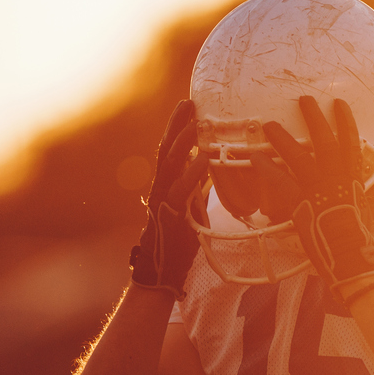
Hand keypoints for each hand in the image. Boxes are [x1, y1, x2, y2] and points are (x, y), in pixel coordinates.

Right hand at [130, 99, 209, 298]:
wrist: (160, 273)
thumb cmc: (177, 243)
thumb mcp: (190, 210)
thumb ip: (197, 191)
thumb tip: (212, 175)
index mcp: (166, 185)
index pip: (170, 149)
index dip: (177, 127)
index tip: (188, 106)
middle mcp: (161, 187)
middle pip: (167, 148)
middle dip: (177, 124)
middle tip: (190, 101)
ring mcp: (164, 200)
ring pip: (171, 164)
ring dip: (184, 142)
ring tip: (196, 122)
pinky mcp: (171, 215)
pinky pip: (182, 190)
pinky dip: (193, 173)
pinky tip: (204, 160)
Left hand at [258, 97, 373, 303]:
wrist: (348, 252)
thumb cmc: (362, 232)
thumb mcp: (373, 210)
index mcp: (353, 176)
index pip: (350, 141)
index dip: (344, 120)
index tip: (338, 104)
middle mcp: (335, 176)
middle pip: (323, 140)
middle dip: (314, 118)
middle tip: (304, 100)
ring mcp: (316, 187)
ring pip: (297, 156)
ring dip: (282, 139)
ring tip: (269, 124)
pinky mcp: (299, 201)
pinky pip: (279, 180)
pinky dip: (266, 169)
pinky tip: (254, 157)